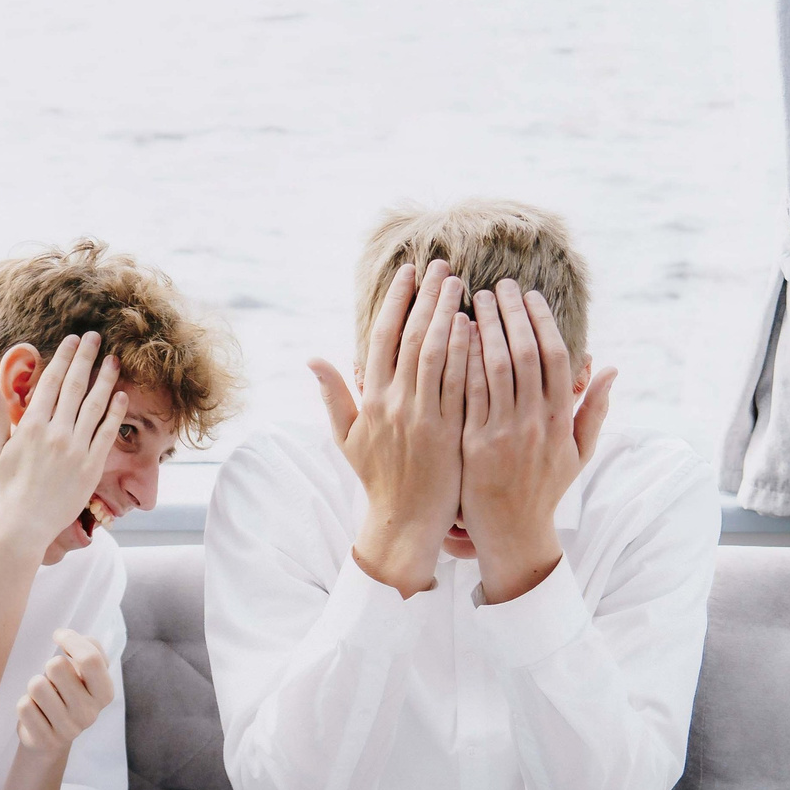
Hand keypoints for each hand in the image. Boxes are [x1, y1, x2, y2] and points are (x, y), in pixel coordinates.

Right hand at [0, 332, 126, 555]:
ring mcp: (76, 450)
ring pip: (95, 406)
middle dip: (86, 358)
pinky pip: (106, 434)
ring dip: (106, 380)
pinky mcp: (91, 467)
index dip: (63, 358)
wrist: (23, 527)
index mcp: (30, 426)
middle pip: (75, 386)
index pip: (50, 382)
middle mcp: (56, 433)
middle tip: (96, 338)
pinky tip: (122, 396)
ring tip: (114, 360)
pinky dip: (115, 413)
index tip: (73, 341)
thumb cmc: (3, 491)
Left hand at [15, 630, 113, 755]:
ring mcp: (68, 730)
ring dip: (36, 684)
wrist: (54, 736)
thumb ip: (89, 648)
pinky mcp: (45, 740)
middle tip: (54, 679)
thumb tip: (66, 637)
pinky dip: (25, 703)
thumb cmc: (70, 693)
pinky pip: (24, 707)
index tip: (59, 636)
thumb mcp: (87, 671)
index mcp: (104, 693)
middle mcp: (90, 713)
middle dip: (50, 666)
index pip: (90, 659)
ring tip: (44, 695)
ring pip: (37, 685)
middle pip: (57, 666)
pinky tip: (36, 712)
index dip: (71, 640)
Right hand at [312, 260, 466, 595]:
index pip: (383, 337)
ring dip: (448, 314)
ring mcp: (423, 417)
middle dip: (427, 297)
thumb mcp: (347, 437)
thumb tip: (312, 358)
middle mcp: (395, 403)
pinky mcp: (449, 432)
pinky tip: (477, 326)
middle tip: (442, 266)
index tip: (408, 272)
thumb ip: (333, 395)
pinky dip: (467, 353)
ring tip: (462, 285)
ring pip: (437, 355)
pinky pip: (460, 385)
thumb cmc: (378, 479)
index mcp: (370, 399)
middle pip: (412, 337)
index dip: (396, 300)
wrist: (403, 523)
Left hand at [460, 279, 613, 603]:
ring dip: (485, 327)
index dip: (541, 321)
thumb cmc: (544, 489)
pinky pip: (468, 392)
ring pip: (494, 367)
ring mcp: (503, 432)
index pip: (555, 356)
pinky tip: (454, 334)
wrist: (513, 534)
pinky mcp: (474, 444)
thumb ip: (593, 410)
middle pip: (524, 353)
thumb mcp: (578, 452)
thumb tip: (610, 368)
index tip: (529, 295)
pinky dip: (462, 359)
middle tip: (498, 285)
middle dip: (510, 313)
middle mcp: (534, 422)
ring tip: (473, 299)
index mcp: (561, 420)